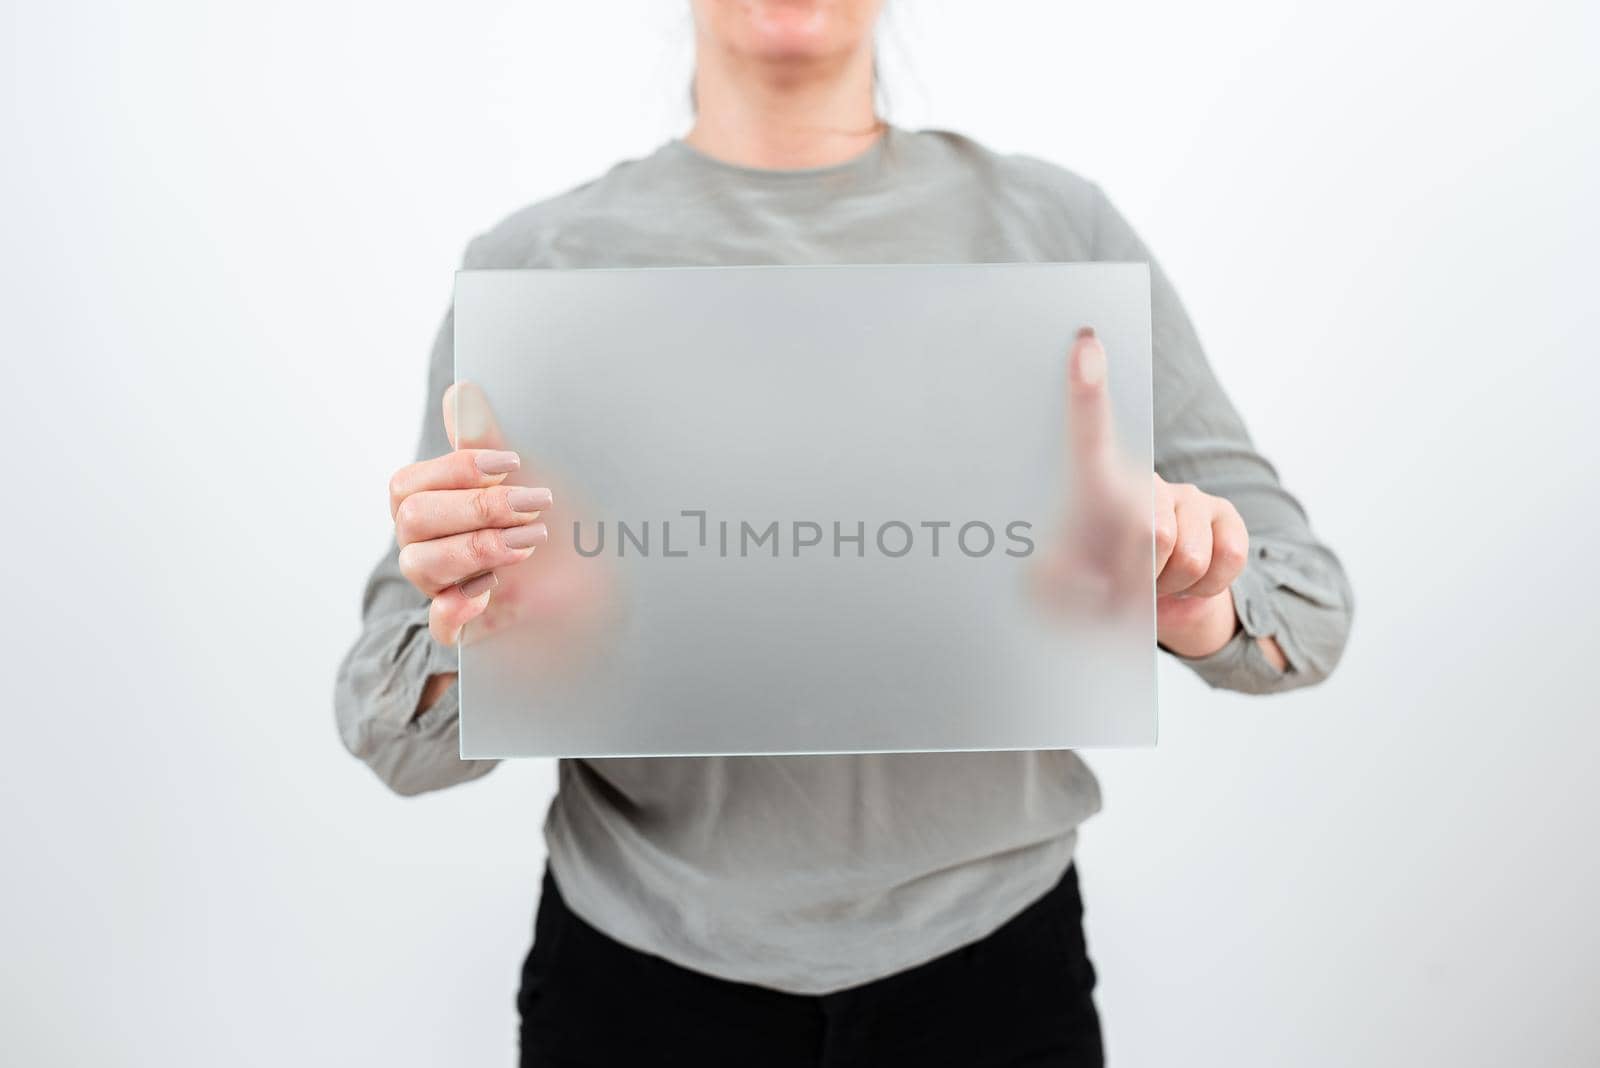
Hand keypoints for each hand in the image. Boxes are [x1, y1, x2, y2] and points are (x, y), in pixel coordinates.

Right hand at [388, 382, 551, 645]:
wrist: (607, 579)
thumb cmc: (559, 522)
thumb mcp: (532, 478)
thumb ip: (490, 442)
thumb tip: (462, 393)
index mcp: (437, 505)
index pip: (409, 484)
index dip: (455, 469)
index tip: (509, 463)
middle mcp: (432, 545)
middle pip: (411, 519)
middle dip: (475, 507)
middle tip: (532, 505)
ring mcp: (448, 587)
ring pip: (418, 565)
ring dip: (475, 547)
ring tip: (528, 543)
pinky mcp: (472, 628)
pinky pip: (441, 627)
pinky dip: (457, 610)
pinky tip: (488, 593)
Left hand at [1041, 328, 1285, 665]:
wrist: (1135, 614)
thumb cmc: (1084, 590)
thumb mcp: (1051, 594)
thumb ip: (1060, 580)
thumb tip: (1103, 560)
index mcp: (1093, 485)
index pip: (1087, 433)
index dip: (1086, 390)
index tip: (1083, 345)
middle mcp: (1142, 479)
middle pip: (1148, 532)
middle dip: (1136, 578)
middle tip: (1118, 586)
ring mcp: (1187, 495)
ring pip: (1188, 554)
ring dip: (1167, 587)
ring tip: (1148, 584)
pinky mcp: (1226, 518)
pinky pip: (1226, 559)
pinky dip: (1203, 590)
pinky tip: (1181, 586)